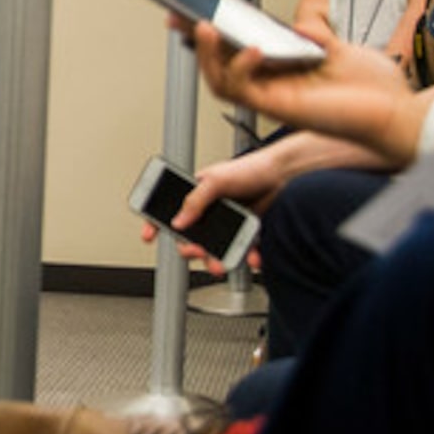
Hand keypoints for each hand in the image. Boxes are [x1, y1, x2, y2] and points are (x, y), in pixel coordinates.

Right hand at [134, 140, 297, 270]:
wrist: (284, 175)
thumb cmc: (251, 168)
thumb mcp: (216, 180)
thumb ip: (195, 201)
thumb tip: (178, 221)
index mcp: (196, 195)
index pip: (168, 210)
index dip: (155, 223)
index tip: (148, 235)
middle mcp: (208, 211)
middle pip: (190, 237)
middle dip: (190, 249)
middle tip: (196, 251)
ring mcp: (226, 223)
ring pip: (214, 249)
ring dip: (216, 260)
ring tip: (221, 264)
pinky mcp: (244, 232)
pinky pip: (240, 250)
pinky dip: (245, 256)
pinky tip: (251, 257)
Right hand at [192, 22, 431, 161]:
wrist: (397, 114)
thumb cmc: (375, 91)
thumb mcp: (341, 48)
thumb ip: (316, 35)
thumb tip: (296, 25)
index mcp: (283, 70)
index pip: (236, 50)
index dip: (211, 34)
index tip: (192, 10)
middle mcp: (272, 86)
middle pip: (217, 67)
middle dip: (194, 42)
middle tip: (178, 17)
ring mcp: (273, 98)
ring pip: (221, 82)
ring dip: (207, 55)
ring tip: (205, 27)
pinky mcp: (281, 108)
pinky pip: (246, 91)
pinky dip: (242, 68)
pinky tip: (252, 48)